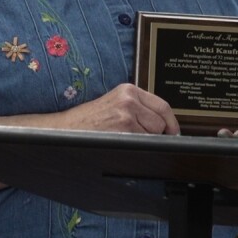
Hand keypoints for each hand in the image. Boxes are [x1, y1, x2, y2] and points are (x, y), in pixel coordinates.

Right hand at [65, 83, 179, 134]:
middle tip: (138, 137)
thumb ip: (138, 108)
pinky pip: (143, 142)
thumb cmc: (89, 121)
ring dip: (144, 141)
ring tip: (123, 138)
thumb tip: (164, 124)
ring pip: (154, 133)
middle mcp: (129, 98)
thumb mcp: (114, 104)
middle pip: (161, 121)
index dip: (171, 122)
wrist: (64, 129)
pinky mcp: (123, 127)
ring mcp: (127, 113)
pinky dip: (137, 147)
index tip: (173, 133)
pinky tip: (120, 143)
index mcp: (128, 90)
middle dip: (156, 134)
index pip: (163, 105)